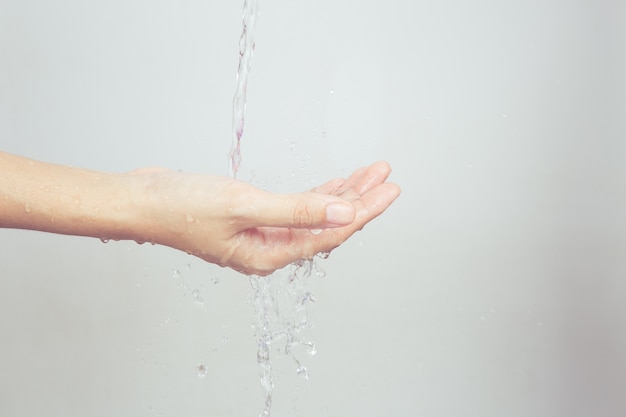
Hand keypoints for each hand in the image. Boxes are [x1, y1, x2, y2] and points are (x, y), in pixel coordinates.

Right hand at [135, 162, 399, 274]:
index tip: (389, 190)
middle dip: (359, 200)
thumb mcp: (244, 206)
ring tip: (368, 173)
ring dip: (340, 193)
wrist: (142, 199)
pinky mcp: (252, 216)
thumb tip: (343, 212)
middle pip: (327, 225)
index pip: (330, 234)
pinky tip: (332, 184)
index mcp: (269, 255)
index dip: (363, 211)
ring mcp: (261, 233)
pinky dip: (316, 194)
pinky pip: (295, 207)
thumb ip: (297, 210)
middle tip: (385, 176)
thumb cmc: (182, 207)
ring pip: (313, 214)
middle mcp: (269, 248)